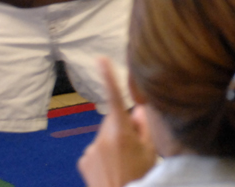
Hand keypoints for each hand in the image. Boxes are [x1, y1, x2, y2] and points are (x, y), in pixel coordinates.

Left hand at [77, 59, 155, 186]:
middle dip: (123, 126)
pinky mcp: (83, 160)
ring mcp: (90, 150)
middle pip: (113, 120)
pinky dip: (104, 155)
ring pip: (105, 136)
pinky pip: (96, 150)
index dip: (108, 77)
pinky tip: (112, 167)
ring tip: (124, 162)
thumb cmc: (140, 177)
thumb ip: (144, 126)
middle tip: (136, 145)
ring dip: (113, 142)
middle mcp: (102, 138)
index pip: (115, 99)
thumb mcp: (151, 151)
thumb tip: (139, 109)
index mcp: (121, 132)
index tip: (100, 59)